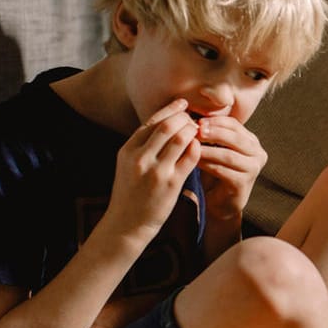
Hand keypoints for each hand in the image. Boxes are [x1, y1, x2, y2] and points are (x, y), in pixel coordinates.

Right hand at [106, 99, 200, 241]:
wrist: (127, 223)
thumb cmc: (130, 192)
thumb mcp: (128, 164)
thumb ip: (142, 145)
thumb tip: (164, 123)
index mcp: (128, 150)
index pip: (152, 120)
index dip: (171, 109)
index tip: (183, 104)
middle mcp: (140, 157)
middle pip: (168, 124)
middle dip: (185, 117)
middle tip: (194, 119)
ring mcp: (157, 170)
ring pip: (182, 137)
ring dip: (194, 131)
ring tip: (199, 131)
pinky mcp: (172, 183)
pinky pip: (192, 156)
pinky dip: (198, 147)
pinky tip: (201, 147)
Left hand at [194, 114, 267, 222]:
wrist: (220, 201)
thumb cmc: (216, 171)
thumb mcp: (216, 148)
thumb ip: (213, 134)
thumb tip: (195, 115)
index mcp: (252, 141)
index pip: (235, 125)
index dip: (216, 121)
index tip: (198, 120)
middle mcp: (258, 153)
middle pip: (235, 138)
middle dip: (214, 133)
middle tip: (196, 130)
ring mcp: (253, 169)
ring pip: (229, 155)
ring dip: (209, 149)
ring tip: (192, 146)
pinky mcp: (244, 183)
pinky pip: (224, 171)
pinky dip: (208, 165)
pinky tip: (195, 162)